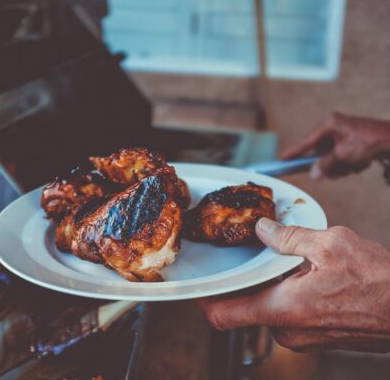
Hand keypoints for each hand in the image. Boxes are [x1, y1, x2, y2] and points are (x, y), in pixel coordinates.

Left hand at [197, 218, 389, 351]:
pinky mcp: (315, 334)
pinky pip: (286, 312)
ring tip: (282, 259)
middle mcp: (288, 329)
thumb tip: (263, 230)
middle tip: (248, 254)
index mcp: (283, 309)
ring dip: (268, 284)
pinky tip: (300, 272)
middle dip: (244, 280)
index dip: (203, 299)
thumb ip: (288, 237)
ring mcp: (302, 335)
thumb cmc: (380, 283)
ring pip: (267, 307)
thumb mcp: (330, 245)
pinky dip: (284, 292)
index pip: (223, 313)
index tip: (196, 284)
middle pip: (245, 305)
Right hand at [282, 112, 389, 178]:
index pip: (306, 142)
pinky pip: (342, 158)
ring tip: (352, 166)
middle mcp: (335, 127)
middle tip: (332, 172)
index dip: (293, 152)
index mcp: (329, 124)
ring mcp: (344, 135)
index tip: (281, 160)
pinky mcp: (352, 142)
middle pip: (319, 152)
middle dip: (327, 164)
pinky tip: (359, 163)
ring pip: (331, 158)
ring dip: (340, 166)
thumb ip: (325, 165)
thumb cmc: (368, 142)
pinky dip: (348, 164)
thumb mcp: (342, 156)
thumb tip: (314, 174)